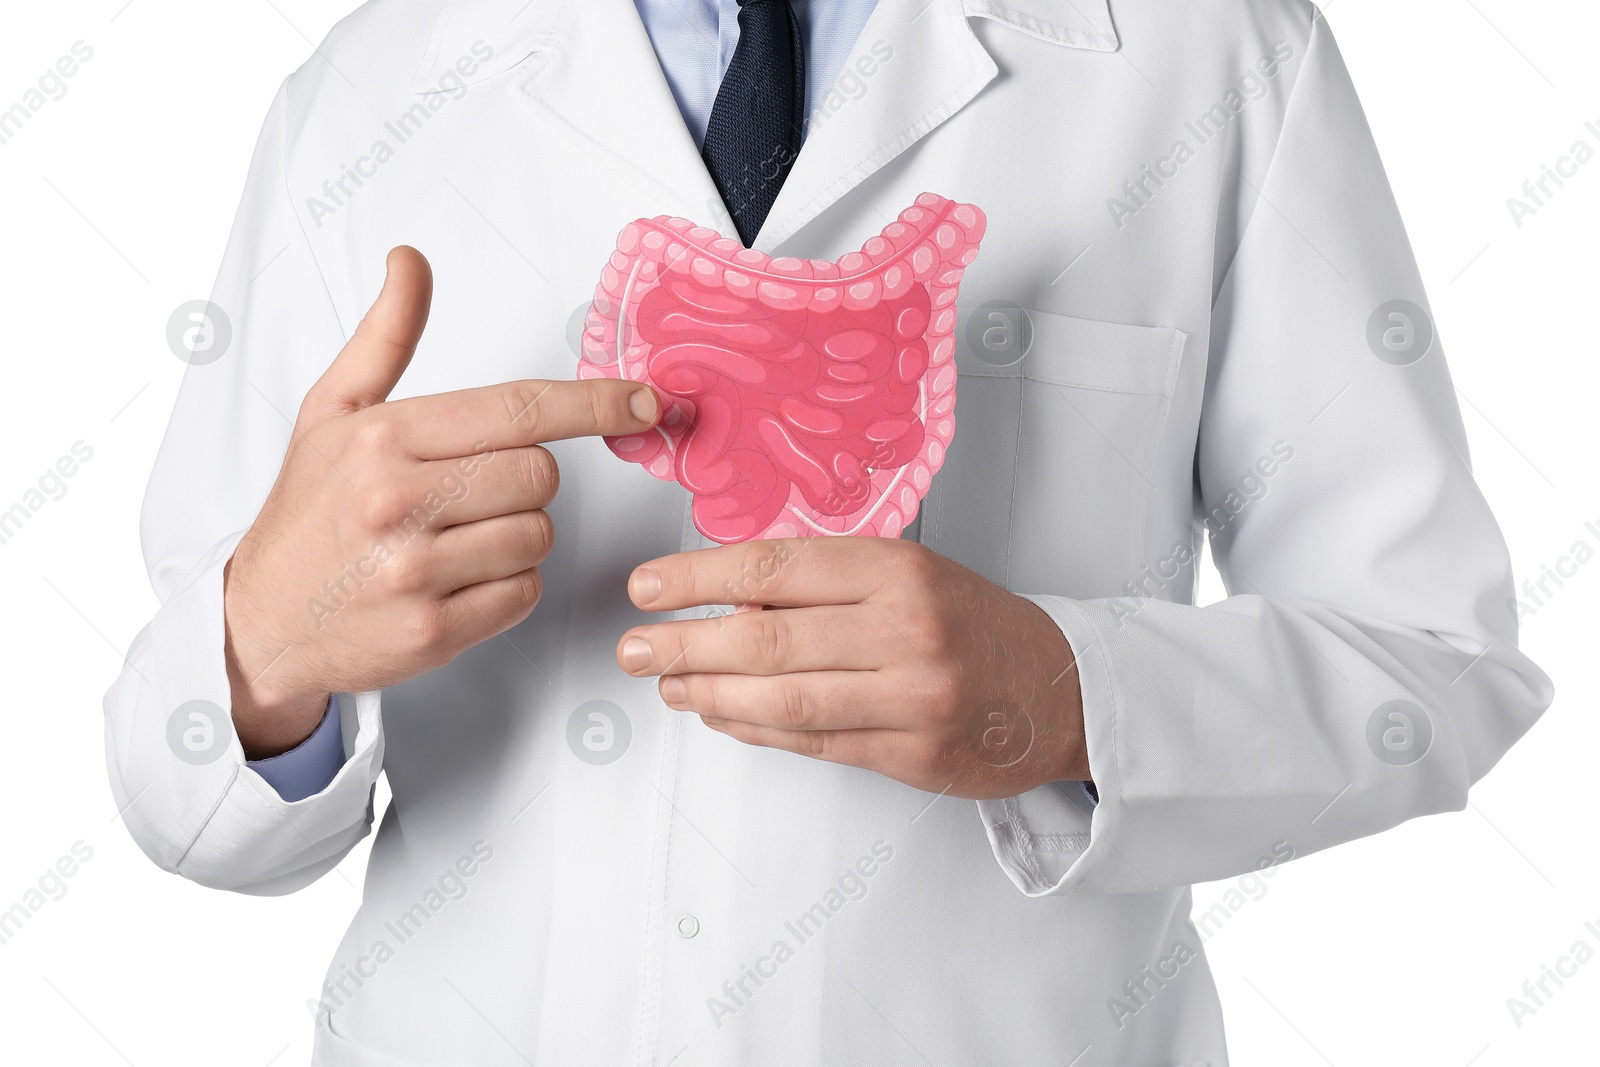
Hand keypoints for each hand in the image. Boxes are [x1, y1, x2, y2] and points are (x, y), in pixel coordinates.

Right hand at [224, 247, 659, 757]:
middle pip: (540, 475)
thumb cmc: (307, 513)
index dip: (593, 403)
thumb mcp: (332, 412)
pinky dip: (506, 586)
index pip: (517, 410)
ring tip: (455, 539)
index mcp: (383, 438)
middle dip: (524, 480)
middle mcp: (396, 501)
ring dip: (516, 535)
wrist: (258, 621)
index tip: (643, 400)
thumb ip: (386, 336)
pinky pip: (523, 593)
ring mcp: (413, 572)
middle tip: (469, 492)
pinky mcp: (431, 632)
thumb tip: (411, 261)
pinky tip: (456, 580)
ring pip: (538, 535)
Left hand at [614, 537, 1087, 798]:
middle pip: (767, 637)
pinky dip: (753, 728)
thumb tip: (728, 597)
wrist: (1059, 689)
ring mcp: (909, 698)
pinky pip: (811, 741)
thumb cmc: (972, 622)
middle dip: (683, 642)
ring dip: (708, 692)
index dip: (699, 578)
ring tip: (666, 684)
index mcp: (898, 570)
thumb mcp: (909, 573)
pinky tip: (718, 712)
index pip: (775, 567)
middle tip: (631, 647)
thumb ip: (826, 581)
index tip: (646, 586)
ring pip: (782, 698)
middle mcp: (904, 631)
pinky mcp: (910, 754)